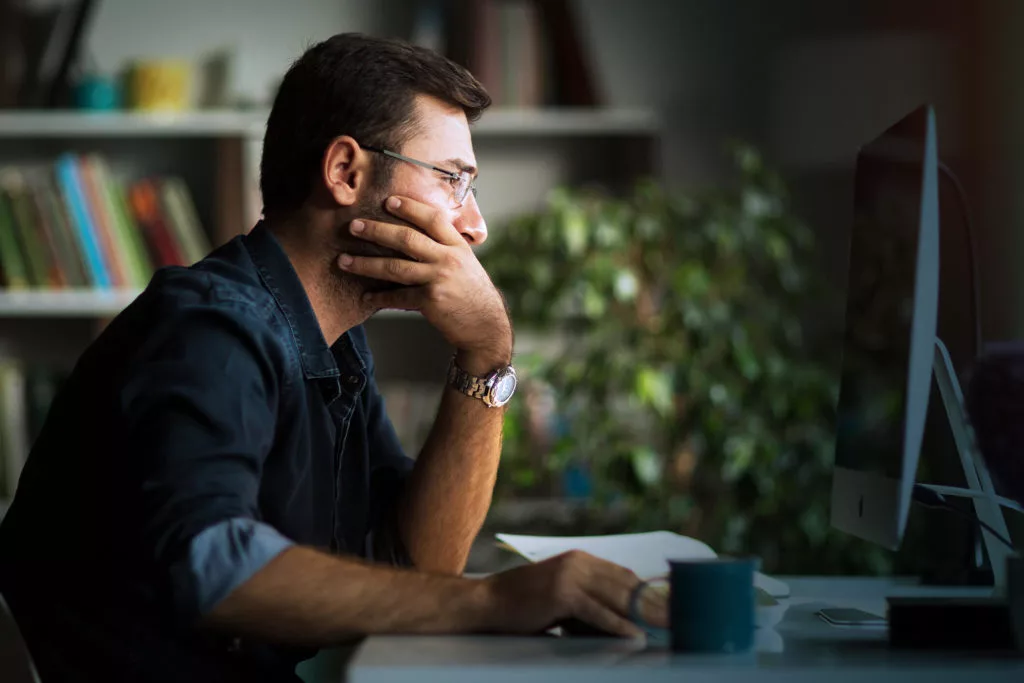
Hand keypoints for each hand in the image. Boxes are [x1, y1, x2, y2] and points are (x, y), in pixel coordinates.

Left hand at [340, 196, 511, 373]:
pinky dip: (379, 297)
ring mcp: (439, 279)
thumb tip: (416, 235)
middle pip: (407, 239)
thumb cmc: (472, 294)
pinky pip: (398, 296)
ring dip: (365, 264)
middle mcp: (449, 259)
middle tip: (354, 226)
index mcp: (457, 246)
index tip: (388, 200)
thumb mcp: (466, 264)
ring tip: (343, 261)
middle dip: (376, 231)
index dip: (410, 208)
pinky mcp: (431, 301)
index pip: (432, 219)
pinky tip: (365, 296)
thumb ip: (445, 248)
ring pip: (395, 267)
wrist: (486, 326)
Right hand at [478, 551, 667, 637]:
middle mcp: (578, 562)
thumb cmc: (525, 603)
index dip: (648, 590)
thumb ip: (589, 599)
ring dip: (643, 614)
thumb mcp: (561, 593)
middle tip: (676, 618)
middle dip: (653, 603)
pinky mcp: (562, 594)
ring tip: (664, 627)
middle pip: (626, 584)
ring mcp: (570, 576)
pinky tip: (633, 634)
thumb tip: (624, 619)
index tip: (668, 605)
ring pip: (616, 597)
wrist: (489, 601)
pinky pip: (597, 612)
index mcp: (580, 558)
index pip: (623, 575)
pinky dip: (618, 624)